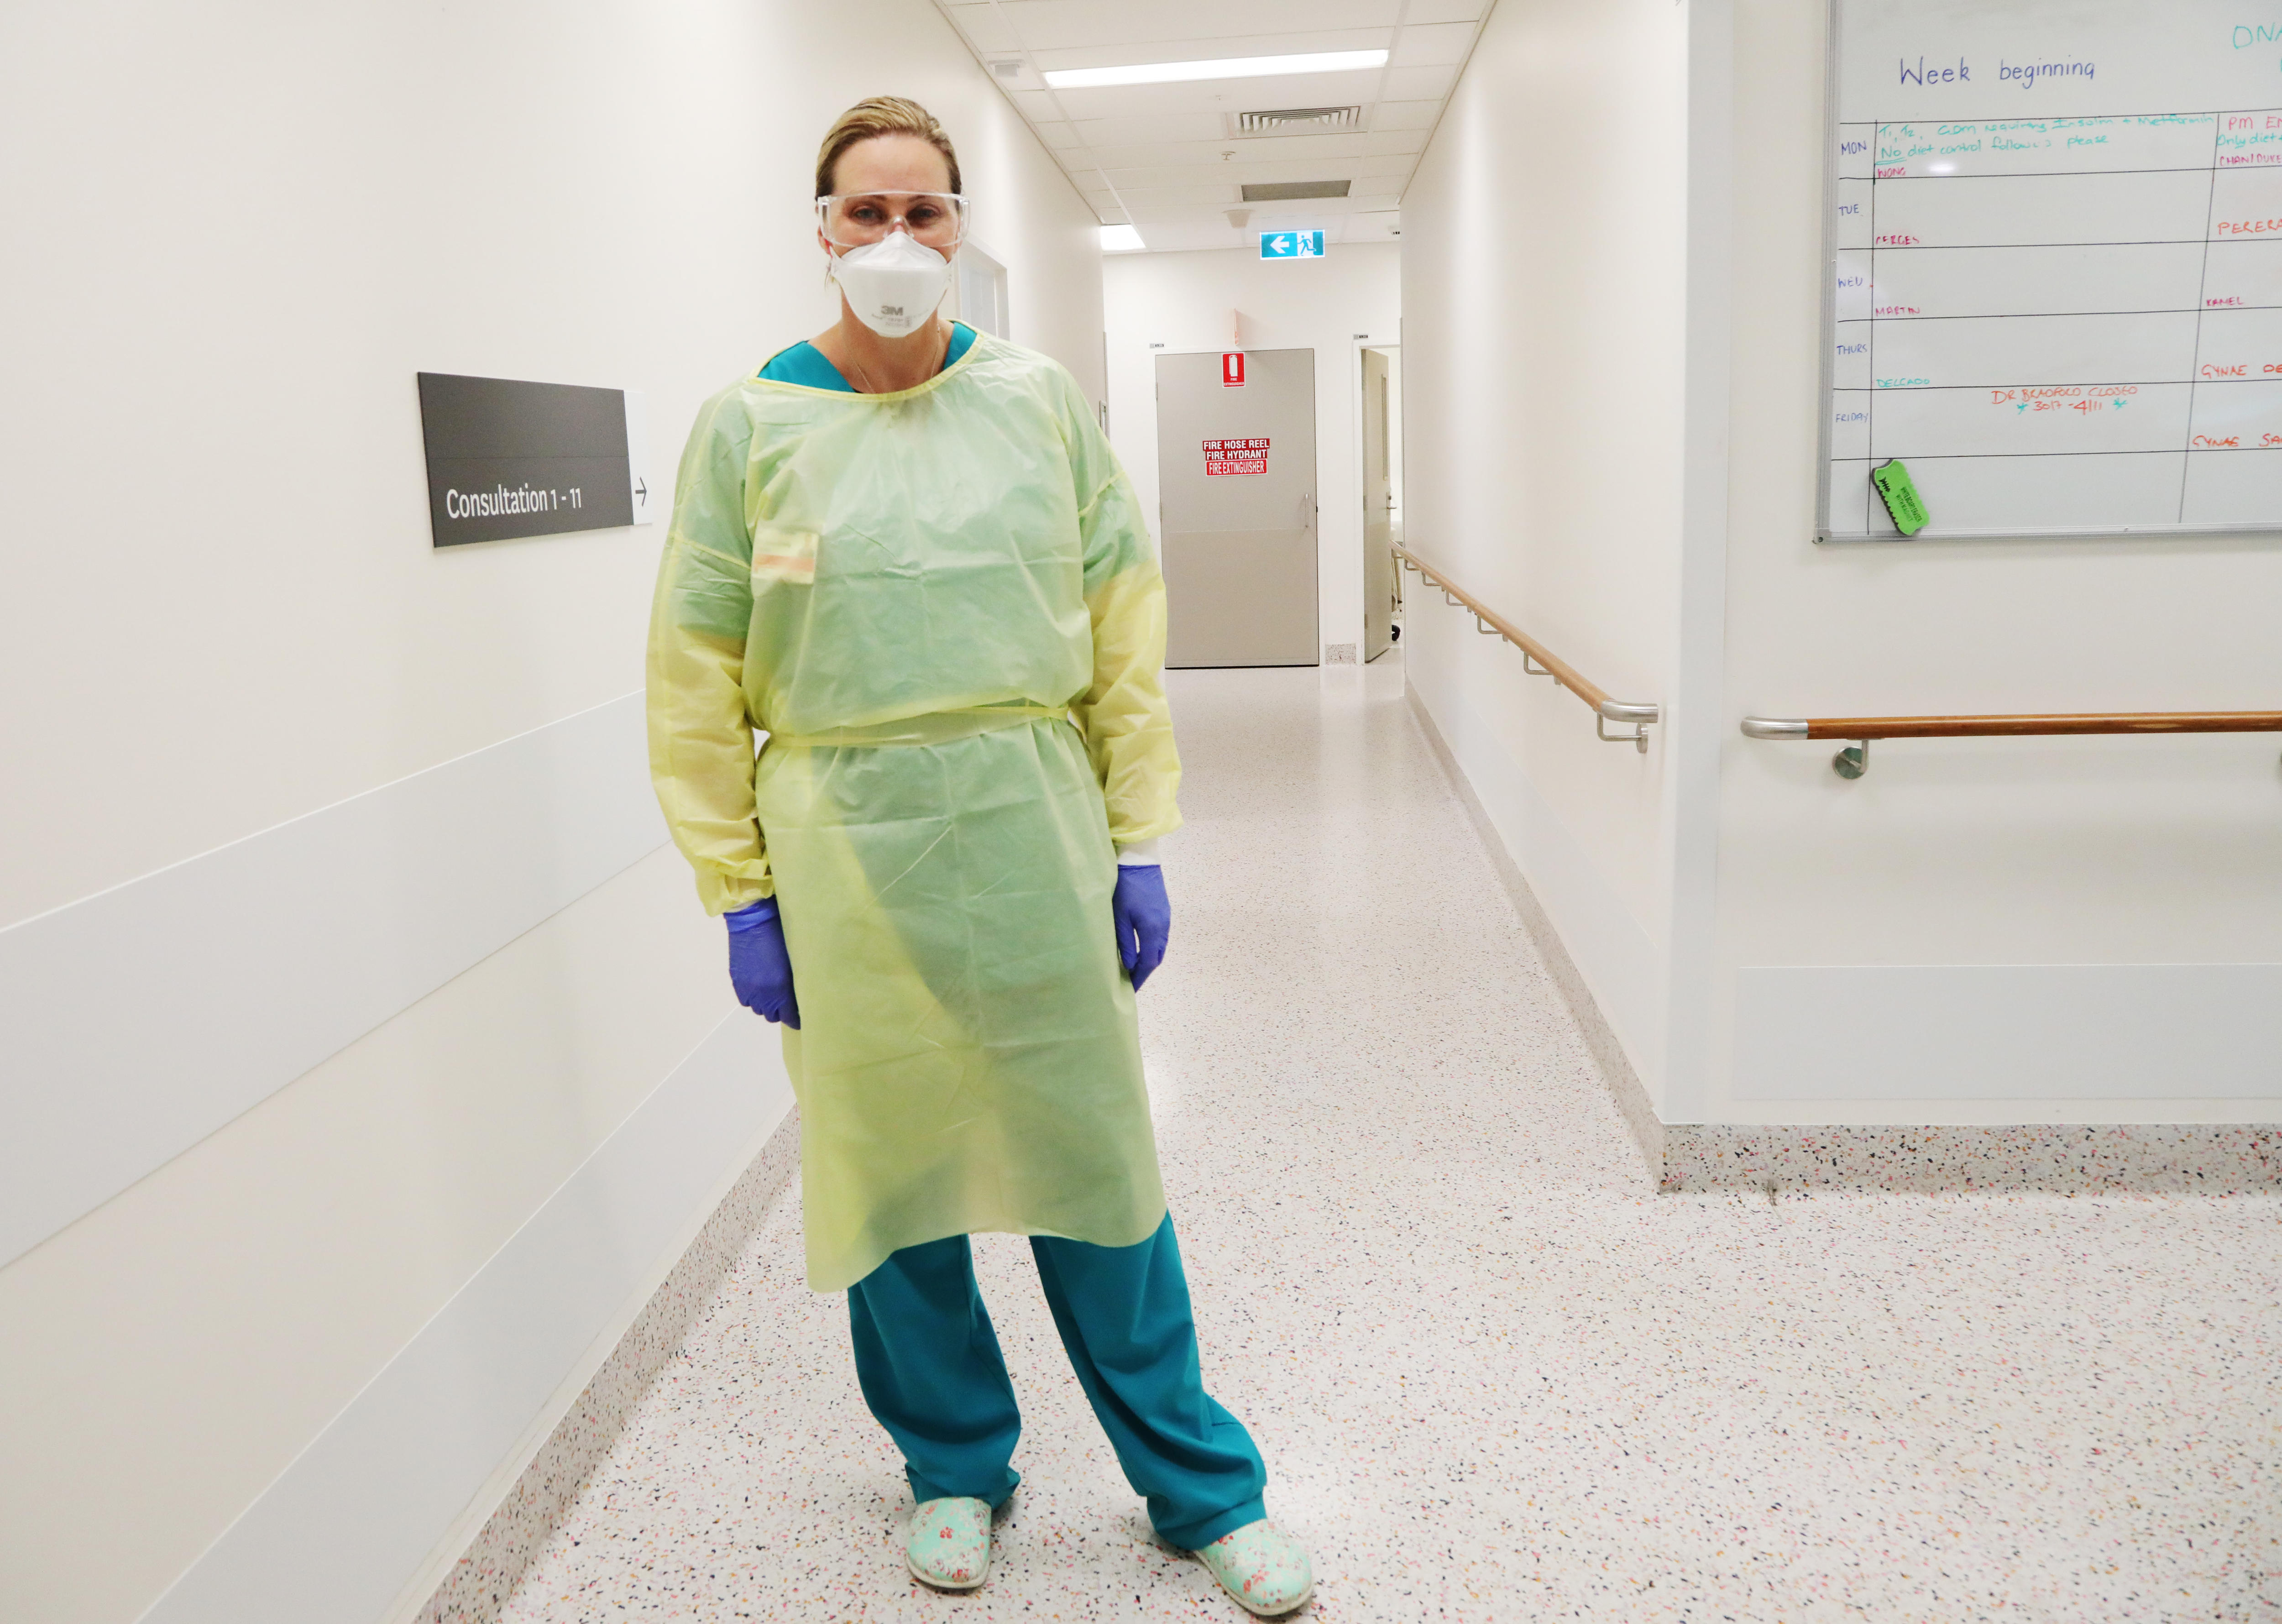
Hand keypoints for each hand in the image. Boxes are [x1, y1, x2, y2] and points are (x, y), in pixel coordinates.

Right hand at [725, 899, 799, 1027]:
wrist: (753, 919)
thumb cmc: (781, 935)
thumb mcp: (795, 962)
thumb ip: (797, 983)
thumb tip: (799, 998)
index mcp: (780, 989)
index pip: (789, 1017)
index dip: (796, 1019)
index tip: (801, 1016)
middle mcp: (763, 994)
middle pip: (772, 1016)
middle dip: (781, 1011)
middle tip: (788, 1001)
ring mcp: (747, 989)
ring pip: (758, 1009)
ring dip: (766, 1005)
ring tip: (773, 993)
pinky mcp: (737, 982)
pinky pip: (746, 1001)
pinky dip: (753, 998)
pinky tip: (759, 987)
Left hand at [1111, 864, 1169, 991]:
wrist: (1140, 860)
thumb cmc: (1125, 887)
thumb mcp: (1120, 917)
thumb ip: (1124, 943)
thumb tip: (1128, 965)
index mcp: (1152, 930)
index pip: (1148, 963)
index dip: (1139, 978)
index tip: (1130, 989)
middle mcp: (1163, 927)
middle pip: (1157, 958)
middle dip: (1145, 971)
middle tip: (1131, 980)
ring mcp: (1166, 918)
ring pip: (1160, 948)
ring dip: (1149, 959)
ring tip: (1134, 967)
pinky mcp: (1164, 911)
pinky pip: (1161, 937)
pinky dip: (1152, 947)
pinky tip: (1140, 947)